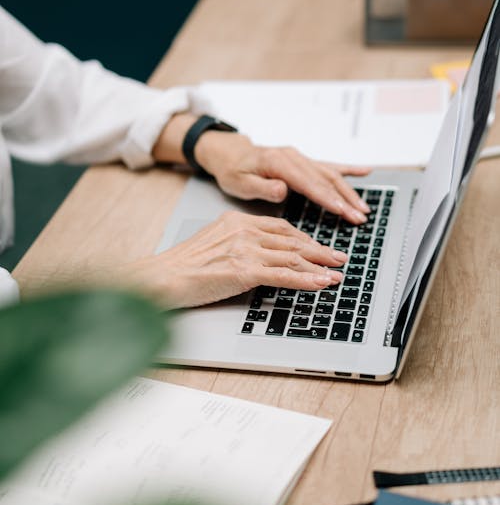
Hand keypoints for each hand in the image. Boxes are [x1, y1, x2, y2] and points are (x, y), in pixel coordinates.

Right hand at [117, 211, 346, 308]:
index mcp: (237, 221)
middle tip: (339, 257)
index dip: (304, 238)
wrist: (162, 277)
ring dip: (319, 267)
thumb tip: (260, 257)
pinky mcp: (244, 270)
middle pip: (292, 240)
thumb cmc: (183, 266)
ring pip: (292, 257)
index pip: (280, 227)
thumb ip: (238, 243)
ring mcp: (245, 249)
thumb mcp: (214, 244)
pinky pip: (283, 275)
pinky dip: (306, 280)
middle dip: (320, 250)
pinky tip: (320, 283)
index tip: (319, 246)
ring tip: (337, 274)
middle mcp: (244, 230)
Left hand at [195, 132, 370, 223]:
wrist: (229, 153)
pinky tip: (365, 171)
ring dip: (349, 191)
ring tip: (364, 208)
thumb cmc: (233, 170)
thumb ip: (262, 187)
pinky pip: (328, 165)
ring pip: (330, 174)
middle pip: (325, 179)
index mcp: (279, 162)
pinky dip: (348, 169)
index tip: (344, 211)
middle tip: (360, 216)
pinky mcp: (303, 161)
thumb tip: (283, 190)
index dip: (328, 198)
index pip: (309, 183)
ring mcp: (300, 158)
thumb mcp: (239, 182)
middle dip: (345, 199)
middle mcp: (293, 157)